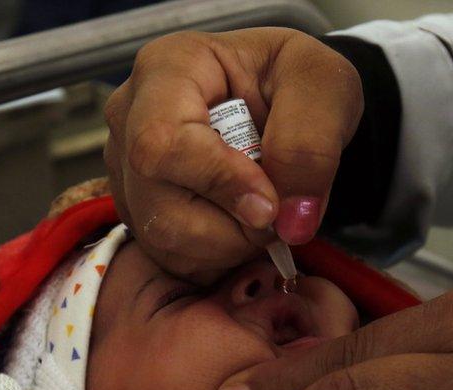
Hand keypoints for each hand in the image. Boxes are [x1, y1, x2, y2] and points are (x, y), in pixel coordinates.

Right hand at [104, 29, 362, 280]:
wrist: (290, 103)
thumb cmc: (299, 81)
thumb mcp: (324, 86)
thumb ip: (311, 144)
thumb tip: (288, 216)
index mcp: (169, 68)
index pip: (163, 142)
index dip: (218, 183)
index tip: (270, 205)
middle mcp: (131, 117)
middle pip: (158, 204)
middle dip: (231, 228)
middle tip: (279, 211)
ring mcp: (127, 168)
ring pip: (162, 239)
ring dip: (229, 246)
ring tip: (263, 212)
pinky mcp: (139, 209)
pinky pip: (170, 258)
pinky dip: (218, 258)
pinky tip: (242, 224)